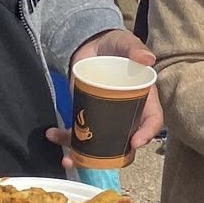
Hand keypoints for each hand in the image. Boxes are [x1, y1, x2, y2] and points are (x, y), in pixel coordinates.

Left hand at [47, 29, 164, 168]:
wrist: (90, 44)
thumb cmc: (115, 45)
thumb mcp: (125, 43)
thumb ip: (135, 48)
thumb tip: (146, 59)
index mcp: (143, 99)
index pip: (152, 121)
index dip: (147, 134)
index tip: (134, 142)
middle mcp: (126, 114)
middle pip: (124, 143)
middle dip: (111, 158)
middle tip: (96, 159)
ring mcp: (105, 118)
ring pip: (98, 146)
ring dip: (81, 155)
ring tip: (66, 157)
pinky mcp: (86, 116)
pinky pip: (78, 134)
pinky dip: (65, 139)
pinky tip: (52, 134)